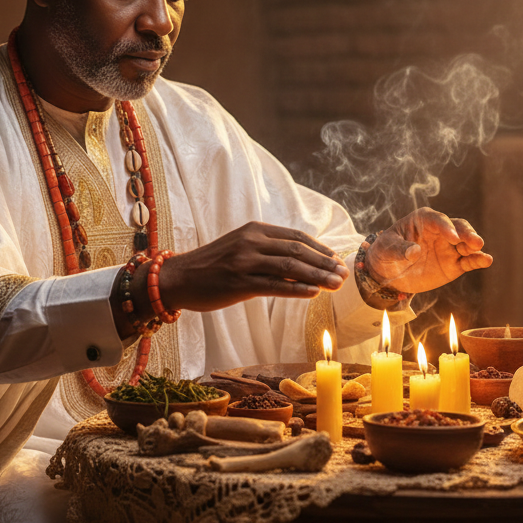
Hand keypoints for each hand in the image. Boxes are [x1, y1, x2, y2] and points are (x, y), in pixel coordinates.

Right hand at [142, 222, 348, 313]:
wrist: (178, 278)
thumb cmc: (213, 265)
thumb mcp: (241, 247)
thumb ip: (268, 250)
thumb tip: (303, 262)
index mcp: (255, 230)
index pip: (296, 237)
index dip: (321, 249)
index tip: (337, 260)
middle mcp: (251, 242)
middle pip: (298, 251)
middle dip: (325, 263)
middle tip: (344, 274)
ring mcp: (245, 262)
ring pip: (290, 267)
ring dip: (318, 276)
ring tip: (336, 285)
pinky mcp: (239, 283)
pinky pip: (274, 286)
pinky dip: (297, 289)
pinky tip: (314, 293)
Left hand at [364, 208, 491, 298]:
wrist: (389, 274)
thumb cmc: (385, 254)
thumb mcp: (386, 250)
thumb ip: (398, 250)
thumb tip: (414, 252)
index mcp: (423, 220)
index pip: (438, 220)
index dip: (446, 227)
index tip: (452, 237)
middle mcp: (440, 231)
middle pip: (458, 227)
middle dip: (467, 233)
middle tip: (474, 242)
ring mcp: (449, 247)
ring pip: (467, 242)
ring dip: (474, 245)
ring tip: (478, 250)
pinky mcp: (454, 264)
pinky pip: (469, 261)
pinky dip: (478, 260)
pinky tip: (486, 260)